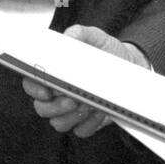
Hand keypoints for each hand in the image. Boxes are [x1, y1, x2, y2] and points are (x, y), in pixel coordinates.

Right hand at [22, 24, 148, 136]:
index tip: (47, 90)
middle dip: (55, 107)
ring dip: (72, 116)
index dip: (35, 89)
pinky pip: (81, 130)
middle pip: (42, 108)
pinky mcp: (88, 121)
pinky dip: (90, 124)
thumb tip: (70, 35)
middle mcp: (58, 94)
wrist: (131, 66)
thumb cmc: (108, 52)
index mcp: (54, 74)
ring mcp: (72, 110)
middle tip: (72, 99)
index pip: (32, 84)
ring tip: (89, 105)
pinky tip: (100, 112)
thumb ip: (81, 33)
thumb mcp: (97, 38)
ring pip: (59, 123)